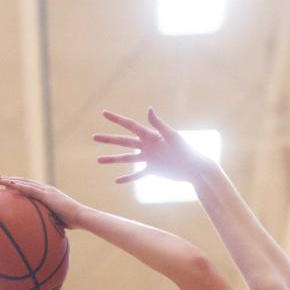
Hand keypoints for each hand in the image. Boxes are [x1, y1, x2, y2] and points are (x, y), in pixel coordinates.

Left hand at [0, 176, 84, 228]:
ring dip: (11, 180)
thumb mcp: (57, 221)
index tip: (8, 186)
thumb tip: (42, 232)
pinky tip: (8, 184)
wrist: (81, 217)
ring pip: (25, 182)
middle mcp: (46, 190)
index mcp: (48, 195)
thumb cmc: (72, 221)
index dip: (19, 185)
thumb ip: (48, 222)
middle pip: (25, 182)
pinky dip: (18, 186)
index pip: (31, 188)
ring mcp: (46, 191)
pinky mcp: (47, 194)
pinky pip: (29, 189)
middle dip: (11, 179)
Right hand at [92, 108, 212, 183]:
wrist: (195, 168)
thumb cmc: (187, 150)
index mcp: (151, 136)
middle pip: (124, 141)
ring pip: (127, 158)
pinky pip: (137, 175)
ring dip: (113, 159)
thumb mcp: (172, 136)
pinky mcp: (154, 171)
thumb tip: (149, 109)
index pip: (130, 125)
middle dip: (109, 139)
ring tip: (98, 159)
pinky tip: (117, 180)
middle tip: (94, 136)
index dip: (116, 119)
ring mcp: (150, 159)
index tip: (103, 113)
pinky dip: (128, 178)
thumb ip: (159, 124)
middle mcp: (148, 146)